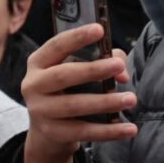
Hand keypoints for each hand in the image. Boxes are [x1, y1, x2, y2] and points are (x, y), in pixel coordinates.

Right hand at [16, 26, 138, 162]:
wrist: (48, 131)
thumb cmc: (68, 90)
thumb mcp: (77, 71)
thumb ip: (102, 61)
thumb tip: (122, 72)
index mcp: (39, 63)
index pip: (56, 46)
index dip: (77, 38)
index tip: (99, 29)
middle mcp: (33, 85)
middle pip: (63, 76)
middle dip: (93, 70)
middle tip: (119, 67)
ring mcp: (40, 111)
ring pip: (75, 105)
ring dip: (105, 102)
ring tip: (131, 99)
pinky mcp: (52, 133)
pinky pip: (83, 131)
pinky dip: (109, 131)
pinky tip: (130, 129)